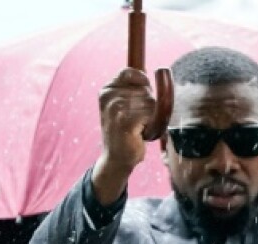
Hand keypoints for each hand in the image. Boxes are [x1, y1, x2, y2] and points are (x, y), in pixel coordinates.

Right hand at [91, 68, 156, 204]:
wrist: (116, 158)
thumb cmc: (125, 131)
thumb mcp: (123, 105)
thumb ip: (131, 88)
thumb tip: (146, 72)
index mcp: (106, 90)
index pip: (130, 72)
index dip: (142, 82)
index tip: (143, 95)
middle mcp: (109, 97)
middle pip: (145, 90)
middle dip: (148, 105)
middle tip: (138, 119)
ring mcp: (115, 109)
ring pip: (150, 103)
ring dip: (150, 117)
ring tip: (139, 127)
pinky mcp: (125, 122)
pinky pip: (150, 115)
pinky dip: (151, 125)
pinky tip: (140, 133)